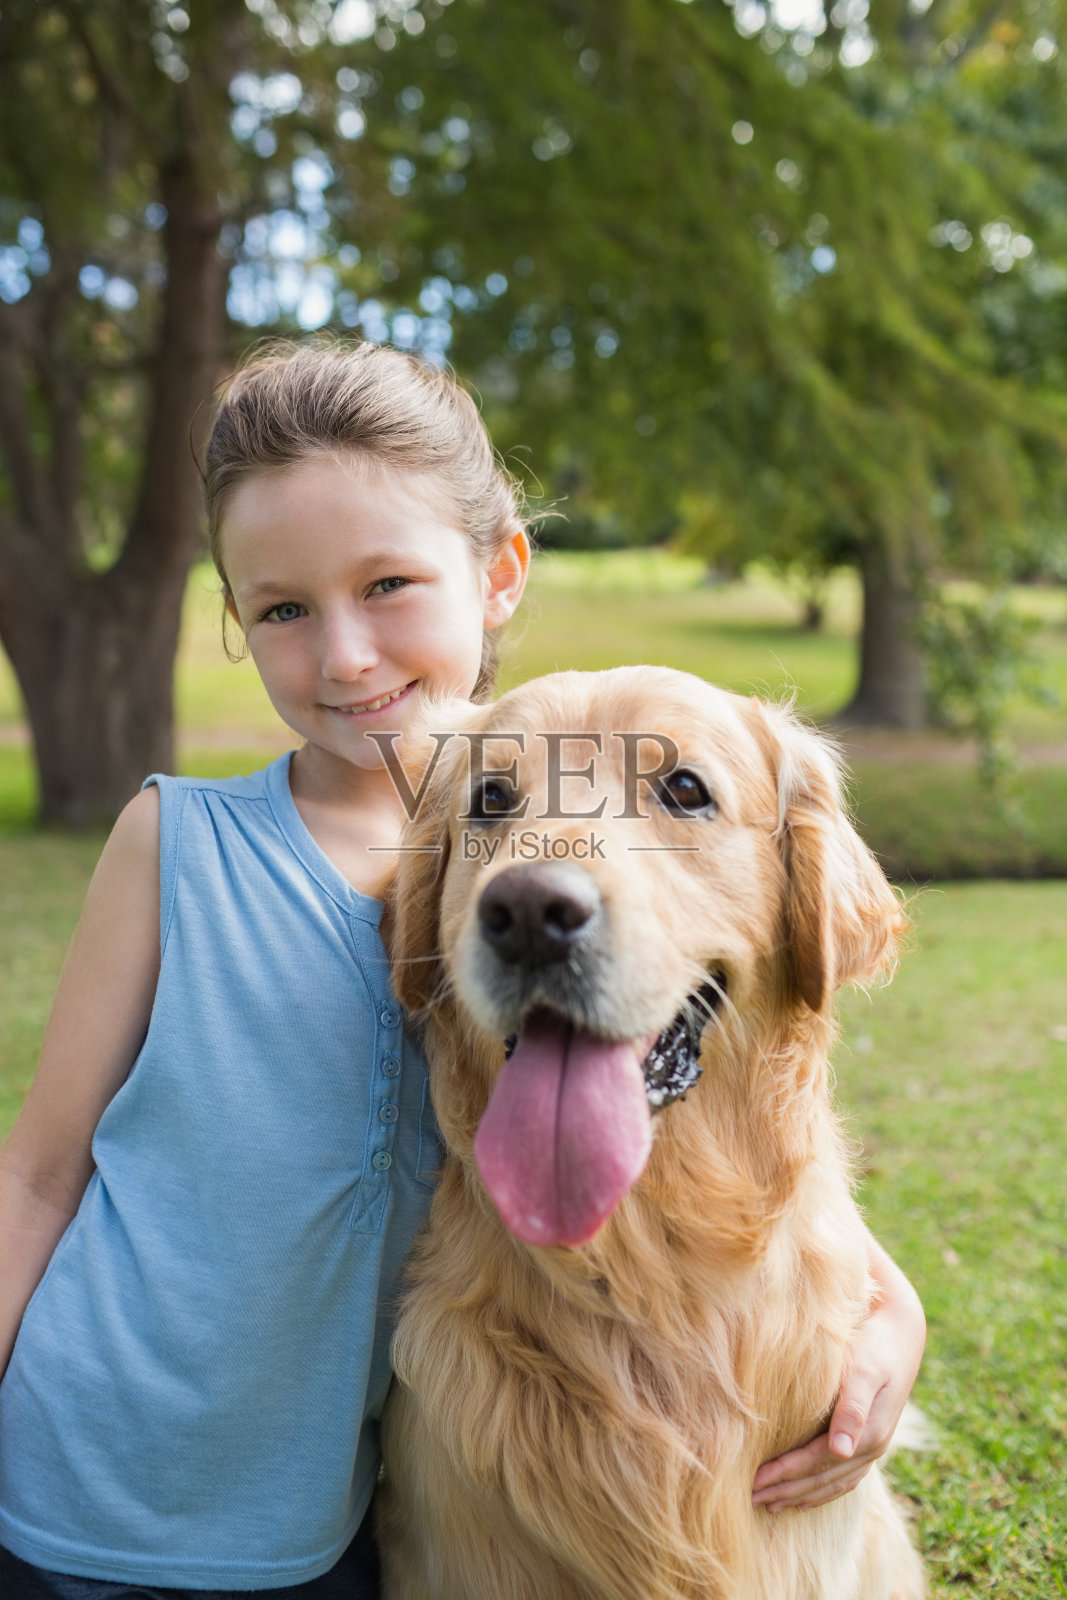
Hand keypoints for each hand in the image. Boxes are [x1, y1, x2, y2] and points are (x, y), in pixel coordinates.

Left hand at [751, 1237, 924, 1512]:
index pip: (817, 1463)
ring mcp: (872, 1446)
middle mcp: (872, 1447)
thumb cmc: (875, 1346)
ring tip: (769, 1504)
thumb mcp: (865, 1370)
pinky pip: (844, 1478)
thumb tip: (842, 1449)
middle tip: (749, 1500)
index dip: (786, 1475)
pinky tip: (802, 1498)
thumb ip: (853, 1407)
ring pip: (832, 1484)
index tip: (754, 1482)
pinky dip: (821, 1492)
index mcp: (869, 1434)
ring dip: (800, 1496)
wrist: (901, 1332)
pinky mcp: (868, 1439)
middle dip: (786, 1491)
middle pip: (822, 1479)